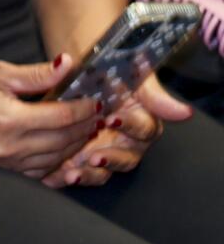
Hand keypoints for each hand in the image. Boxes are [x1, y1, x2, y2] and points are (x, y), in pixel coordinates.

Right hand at [0, 56, 100, 176]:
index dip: (84, 109)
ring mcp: (8, 162)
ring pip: (56, 158)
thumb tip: (67, 65)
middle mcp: (11, 146)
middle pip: (63, 140)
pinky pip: (42, 172)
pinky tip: (67, 151)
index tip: (96, 100)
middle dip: (85, 127)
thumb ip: (35, 74)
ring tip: (88, 130)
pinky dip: (60, 163)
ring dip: (76, 145)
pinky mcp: (5, 170)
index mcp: (9, 119)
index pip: (61, 116)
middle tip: (99, 115)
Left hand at [46, 72, 192, 187]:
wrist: (75, 67)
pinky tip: (58, 176)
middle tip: (94, 156)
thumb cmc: (107, 68)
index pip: (144, 129)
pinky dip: (69, 176)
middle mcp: (125, 140)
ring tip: (74, 173)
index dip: (131, 126)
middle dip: (110, 159)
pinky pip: (79, 173)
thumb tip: (184, 112)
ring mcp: (103, 150)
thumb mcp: (131, 73)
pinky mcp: (81, 157)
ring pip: (103, 171)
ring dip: (90, 174)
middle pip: (126, 158)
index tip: (113, 119)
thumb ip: (154, 94)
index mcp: (141, 120)